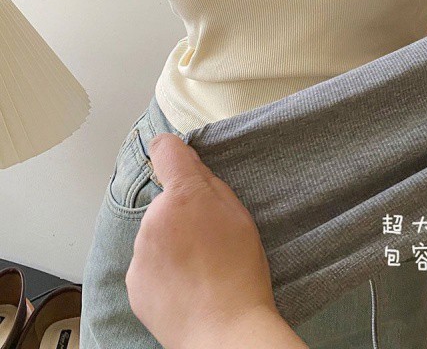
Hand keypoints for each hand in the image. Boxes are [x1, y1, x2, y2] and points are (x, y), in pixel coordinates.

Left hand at [125, 133, 307, 348]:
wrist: (223, 329)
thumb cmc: (240, 271)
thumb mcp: (239, 215)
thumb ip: (210, 183)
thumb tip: (189, 163)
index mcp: (184, 195)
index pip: (164, 150)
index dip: (171, 150)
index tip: (175, 158)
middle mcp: (154, 217)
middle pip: (165, 201)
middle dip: (181, 212)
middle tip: (208, 238)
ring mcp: (139, 251)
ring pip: (155, 233)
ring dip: (170, 242)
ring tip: (199, 268)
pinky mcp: (133, 280)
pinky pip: (147, 263)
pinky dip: (162, 269)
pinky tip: (186, 285)